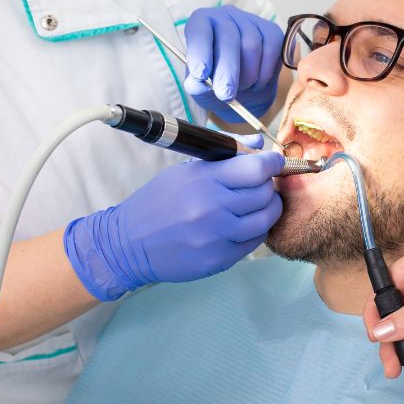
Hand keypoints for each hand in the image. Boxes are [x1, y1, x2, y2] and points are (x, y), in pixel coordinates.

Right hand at [64, 151, 283, 300]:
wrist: (128, 243)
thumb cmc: (158, 202)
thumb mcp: (185, 171)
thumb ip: (225, 155)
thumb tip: (258, 143)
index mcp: (204, 180)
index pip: (256, 168)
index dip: (273, 163)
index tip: (275, 163)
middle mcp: (212, 208)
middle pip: (264, 193)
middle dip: (269, 186)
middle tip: (261, 186)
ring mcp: (216, 236)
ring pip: (265, 219)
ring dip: (267, 210)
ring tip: (256, 206)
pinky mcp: (218, 259)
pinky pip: (253, 243)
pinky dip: (255, 231)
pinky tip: (243, 225)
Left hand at [183, 5, 282, 121]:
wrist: (244, 87)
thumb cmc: (217, 81)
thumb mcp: (201, 88)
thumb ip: (196, 86)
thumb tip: (198, 85)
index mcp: (201, 23)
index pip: (199, 31)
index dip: (200, 51)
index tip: (200, 74)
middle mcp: (225, 16)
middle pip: (229, 39)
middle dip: (227, 70)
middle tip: (225, 94)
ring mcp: (251, 21)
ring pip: (252, 46)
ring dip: (248, 75)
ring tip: (242, 88)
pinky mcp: (272, 31)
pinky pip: (271, 50)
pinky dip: (265, 72)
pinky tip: (258, 82)